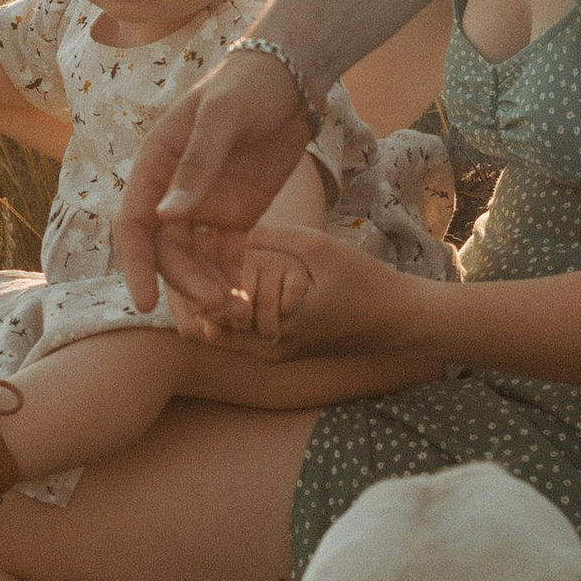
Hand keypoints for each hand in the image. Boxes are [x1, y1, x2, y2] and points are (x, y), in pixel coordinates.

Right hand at [120, 52, 325, 312]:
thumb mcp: (222, 117)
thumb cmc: (249, 84)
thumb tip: (166, 217)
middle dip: (186, 282)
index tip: (145, 302)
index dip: (136, 264)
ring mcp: (206, 205)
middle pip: (167, 251)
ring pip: (195, 260)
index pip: (135, 223)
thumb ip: (197, 165)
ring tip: (237, 312)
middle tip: (217, 305)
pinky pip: (226, 256)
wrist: (292, 77)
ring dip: (208, 287)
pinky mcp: (237, 214)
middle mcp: (173, 191)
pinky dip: (231, 279)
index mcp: (156, 165)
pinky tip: (245, 302)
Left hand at [180, 226, 438, 366]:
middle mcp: (269, 350)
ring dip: (213, 300)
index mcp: (275, 327)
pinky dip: (233, 309)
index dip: (191, 282)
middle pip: (210, 325)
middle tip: (179, 256)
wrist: (401, 321)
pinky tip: (230, 278)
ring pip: (225, 331)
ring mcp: (276, 355)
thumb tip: (223, 225)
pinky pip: (244, 333)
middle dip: (195, 291)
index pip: (211, 310)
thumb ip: (270, 237)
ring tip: (199, 263)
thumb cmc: (364, 282)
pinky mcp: (284, 352)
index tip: (181, 251)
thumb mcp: (317, 248)